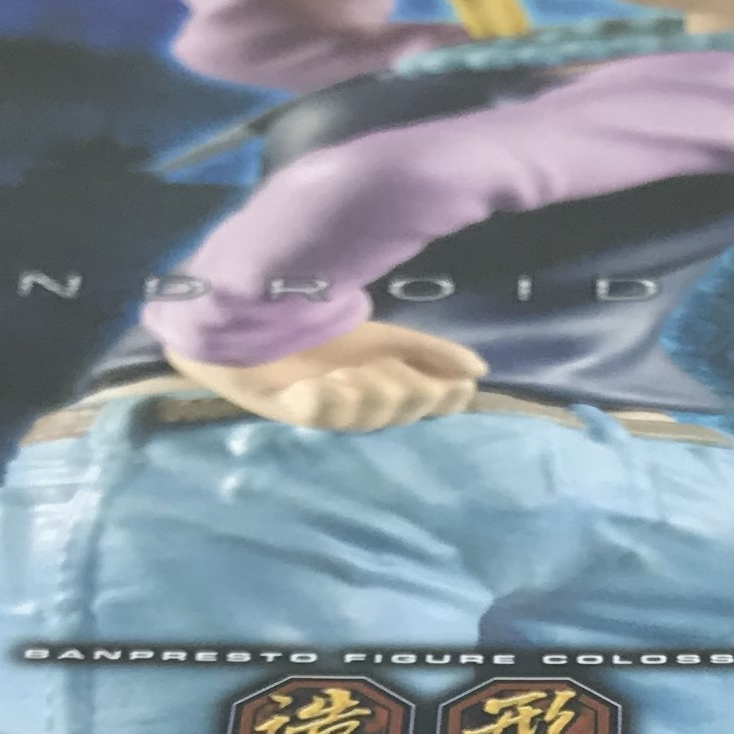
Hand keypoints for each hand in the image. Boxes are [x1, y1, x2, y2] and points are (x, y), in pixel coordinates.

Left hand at [166, 322, 487, 430]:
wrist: (254, 321)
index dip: (439, 400)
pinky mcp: (289, 410)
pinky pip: (317, 411)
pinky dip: (323, 396)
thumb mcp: (383, 338)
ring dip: (364, 390)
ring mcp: (323, 411)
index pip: (422, 405)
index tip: (457, 388)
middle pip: (397, 411)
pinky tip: (320, 382)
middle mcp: (357, 407)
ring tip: (349, 373)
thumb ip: (430, 351)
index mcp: (382, 390)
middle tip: (393, 373)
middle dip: (403, 391)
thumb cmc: (321, 333)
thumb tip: (479, 370)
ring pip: (361, 413)